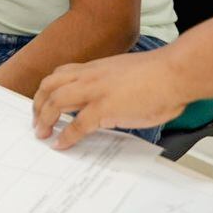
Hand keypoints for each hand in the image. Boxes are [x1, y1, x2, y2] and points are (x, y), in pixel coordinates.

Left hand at [31, 49, 192, 149]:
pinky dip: (65, 136)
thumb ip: (114, 87)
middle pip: (50, 84)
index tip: (44, 100)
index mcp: (97, 68)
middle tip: (36, 119)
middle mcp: (90, 75)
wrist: (176, 72)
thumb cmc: (161, 74)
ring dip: (44, 118)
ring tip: (41, 132)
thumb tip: (114, 103)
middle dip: (38, 102)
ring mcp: (95, 91)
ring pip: (55, 101)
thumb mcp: (128, 75)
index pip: (62, 73)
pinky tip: (61, 144)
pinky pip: (77, 124)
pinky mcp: (105, 108)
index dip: (50, 88)